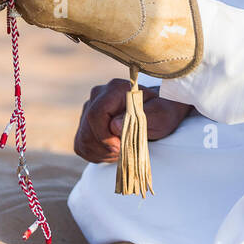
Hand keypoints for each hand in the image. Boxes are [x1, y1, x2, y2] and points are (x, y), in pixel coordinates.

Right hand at [74, 78, 193, 163]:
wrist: (158, 114)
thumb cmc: (162, 113)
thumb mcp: (162, 115)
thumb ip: (142, 117)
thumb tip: (114, 125)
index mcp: (115, 89)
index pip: (95, 114)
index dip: (105, 136)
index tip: (120, 146)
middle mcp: (97, 95)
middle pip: (87, 130)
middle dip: (105, 147)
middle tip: (124, 150)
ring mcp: (89, 109)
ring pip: (83, 139)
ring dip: (102, 152)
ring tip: (121, 149)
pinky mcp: (85, 123)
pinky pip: (81, 145)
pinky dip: (96, 154)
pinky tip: (112, 150)